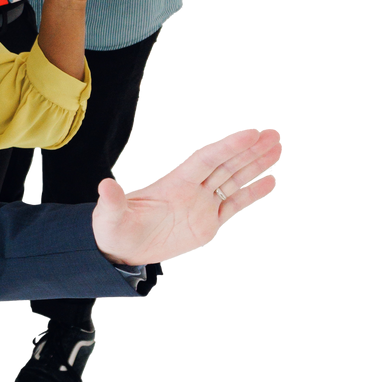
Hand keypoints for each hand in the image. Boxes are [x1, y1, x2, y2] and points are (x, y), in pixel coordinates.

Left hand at [89, 127, 281, 267]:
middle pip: (226, 164)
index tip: (251, 133)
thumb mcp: (110, 216)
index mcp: (174, 183)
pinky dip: (253, 193)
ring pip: (234, 180)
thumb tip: (103, 187)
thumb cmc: (113, 229)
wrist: (122, 248)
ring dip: (256, 165)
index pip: (206, 159)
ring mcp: (202, 204)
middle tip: (274, 135)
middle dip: (249, 151)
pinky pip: (235, 205)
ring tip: (277, 147)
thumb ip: (112, 202)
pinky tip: (271, 180)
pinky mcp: (208, 222)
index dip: (228, 147)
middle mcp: (192, 189)